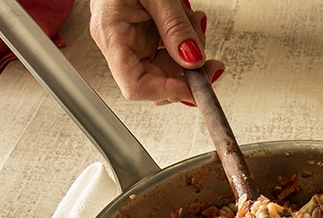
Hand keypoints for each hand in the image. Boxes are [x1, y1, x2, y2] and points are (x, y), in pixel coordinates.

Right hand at [89, 0, 225, 102]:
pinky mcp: (142, 29)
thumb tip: (192, 60)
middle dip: (186, 73)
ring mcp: (130, 36)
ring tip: (195, 23)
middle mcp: (118, 39)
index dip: (168, 93)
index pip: (136, 86)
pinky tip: (189, 19)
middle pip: (154, 80)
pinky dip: (184, 38)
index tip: (195, 88)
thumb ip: (174, 27)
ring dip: (188, 51)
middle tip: (211, 64)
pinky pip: (166, 47)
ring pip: (165, 66)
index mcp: (111, 33)